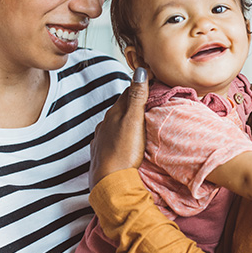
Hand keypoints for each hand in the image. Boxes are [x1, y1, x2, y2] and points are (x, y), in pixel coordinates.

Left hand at [89, 67, 148, 187]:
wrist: (109, 182)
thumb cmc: (124, 151)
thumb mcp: (134, 121)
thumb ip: (137, 96)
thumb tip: (140, 70)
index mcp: (114, 114)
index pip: (127, 93)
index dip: (140, 87)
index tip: (151, 83)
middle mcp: (105, 124)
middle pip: (120, 109)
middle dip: (132, 104)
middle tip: (148, 103)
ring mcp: (101, 139)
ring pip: (114, 124)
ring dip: (125, 122)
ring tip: (138, 124)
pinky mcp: (100, 154)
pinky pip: (109, 140)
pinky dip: (117, 137)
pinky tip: (123, 142)